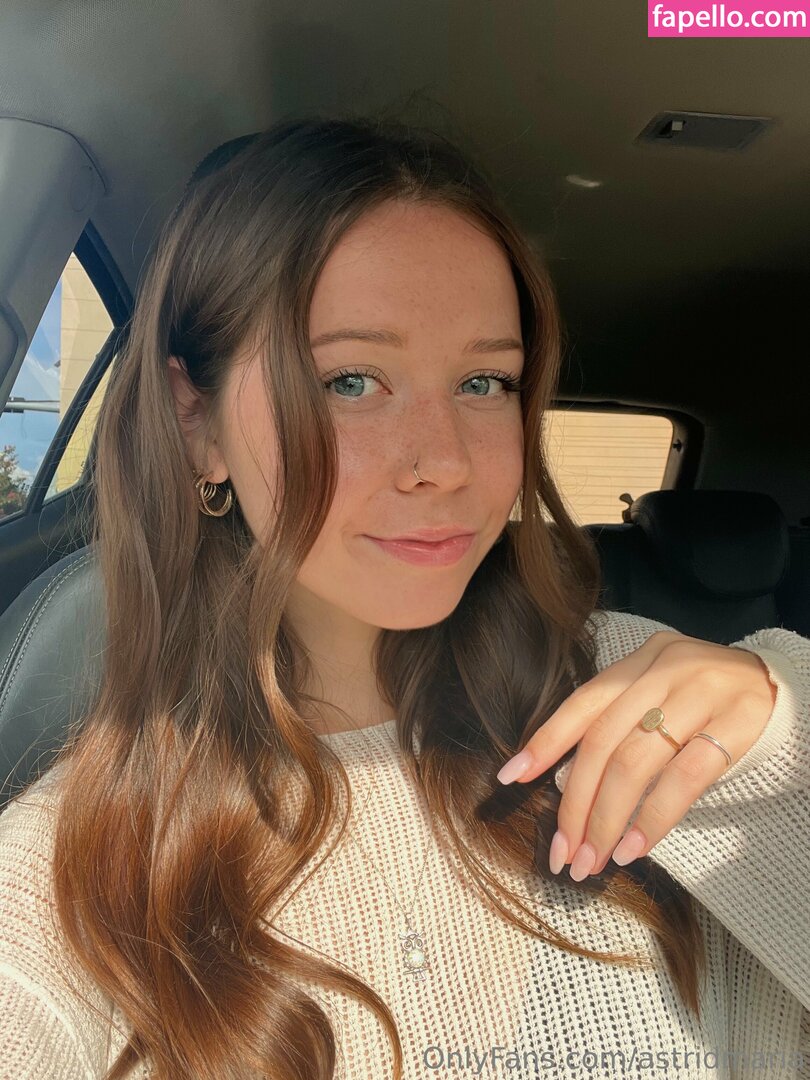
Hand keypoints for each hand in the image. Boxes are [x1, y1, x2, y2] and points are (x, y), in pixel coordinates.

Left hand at [495, 631, 777, 879]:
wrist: (785, 691)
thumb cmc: (709, 702)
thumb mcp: (661, 696)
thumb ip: (620, 726)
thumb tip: (563, 783)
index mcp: (640, 662)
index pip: (583, 704)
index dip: (544, 741)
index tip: (511, 778)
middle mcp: (665, 671)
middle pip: (603, 742)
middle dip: (575, 803)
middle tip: (563, 851)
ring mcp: (701, 694)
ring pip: (636, 764)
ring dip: (607, 820)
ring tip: (594, 859)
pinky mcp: (736, 725)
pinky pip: (683, 779)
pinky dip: (652, 819)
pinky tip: (634, 848)